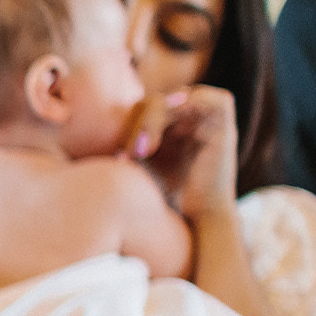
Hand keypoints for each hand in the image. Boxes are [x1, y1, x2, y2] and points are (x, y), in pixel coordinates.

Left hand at [133, 85, 239, 221]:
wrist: (197, 217)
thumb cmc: (164, 194)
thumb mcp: (139, 161)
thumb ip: (127, 138)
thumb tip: (91, 118)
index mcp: (170, 122)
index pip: (141, 107)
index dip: (127, 126)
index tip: (120, 158)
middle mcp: (189, 115)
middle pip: (152, 101)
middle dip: (136, 126)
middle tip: (129, 156)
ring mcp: (207, 116)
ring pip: (170, 100)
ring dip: (151, 122)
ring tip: (142, 152)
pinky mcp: (224, 120)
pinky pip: (206, 98)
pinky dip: (183, 106)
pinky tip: (168, 122)